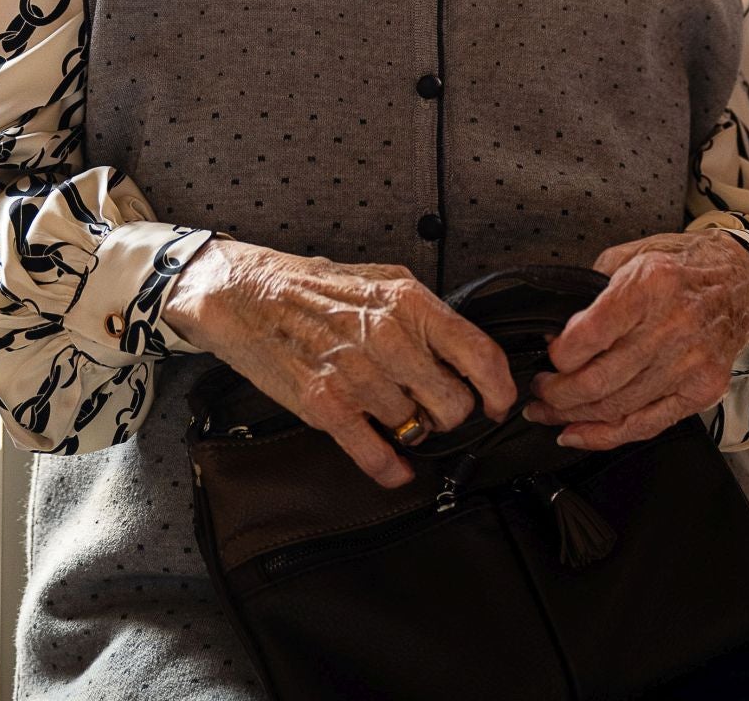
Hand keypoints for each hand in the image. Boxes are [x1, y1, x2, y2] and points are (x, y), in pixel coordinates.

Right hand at [161, 239, 515, 488]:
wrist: (249, 296)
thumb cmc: (316, 288)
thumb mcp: (382, 280)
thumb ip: (425, 315)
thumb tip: (465, 351)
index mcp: (409, 301)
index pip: (479, 353)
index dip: (499, 388)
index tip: (500, 403)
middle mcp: (389, 336)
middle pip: (454, 403)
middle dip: (450, 414)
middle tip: (434, 408)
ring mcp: (357, 373)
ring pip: (416, 429)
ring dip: (412, 431)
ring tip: (396, 415)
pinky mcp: (325, 405)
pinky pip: (375, 453)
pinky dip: (390, 468)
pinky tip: (394, 467)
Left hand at [524, 229, 748, 451]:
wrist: (740, 278)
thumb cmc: (682, 265)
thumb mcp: (630, 255)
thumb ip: (592, 291)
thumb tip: (559, 331)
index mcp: (651, 285)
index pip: (590, 336)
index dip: (559, 354)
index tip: (548, 354)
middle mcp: (673, 326)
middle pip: (599, 380)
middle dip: (556, 393)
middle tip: (539, 391)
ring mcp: (690, 363)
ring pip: (617, 408)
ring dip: (573, 417)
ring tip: (551, 412)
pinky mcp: (702, 390)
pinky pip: (645, 425)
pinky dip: (606, 436)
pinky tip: (578, 434)